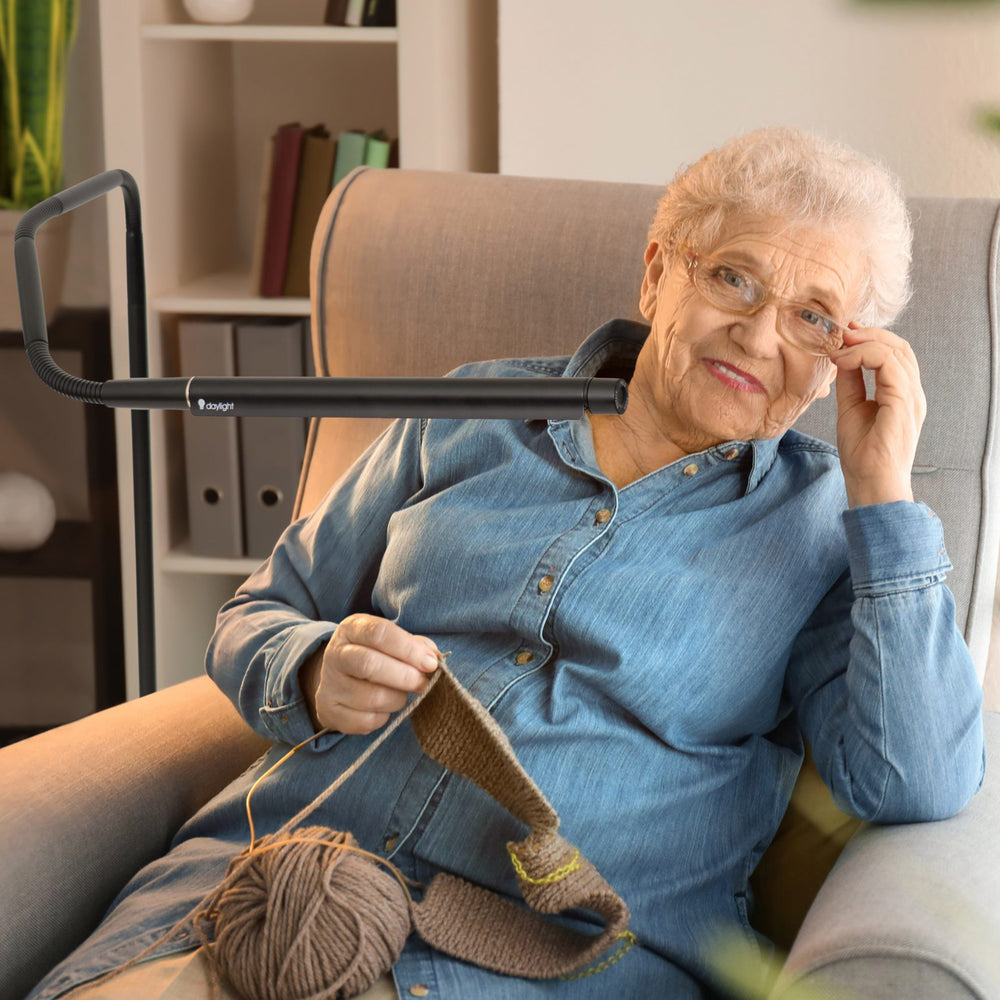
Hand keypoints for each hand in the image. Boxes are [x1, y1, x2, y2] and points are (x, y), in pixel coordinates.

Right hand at [300, 614, 439, 734]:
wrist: (338, 677)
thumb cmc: (375, 654)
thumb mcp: (391, 640)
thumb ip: (415, 645)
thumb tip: (434, 658)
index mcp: (352, 629)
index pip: (379, 633)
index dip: (408, 649)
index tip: (430, 663)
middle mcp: (336, 654)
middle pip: (369, 665)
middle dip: (405, 676)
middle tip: (423, 683)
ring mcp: (330, 684)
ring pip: (371, 697)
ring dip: (397, 699)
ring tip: (402, 694)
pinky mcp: (330, 711)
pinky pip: (365, 721)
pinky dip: (383, 717)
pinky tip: (385, 707)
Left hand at [831, 324, 926, 507]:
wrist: (871, 485)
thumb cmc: (862, 457)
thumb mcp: (851, 409)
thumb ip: (851, 383)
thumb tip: (843, 357)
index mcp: (901, 395)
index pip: (894, 355)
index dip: (869, 339)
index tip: (843, 337)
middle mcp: (911, 393)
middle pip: (899, 347)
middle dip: (869, 334)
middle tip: (842, 333)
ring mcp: (911, 397)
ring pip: (896, 350)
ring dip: (864, 342)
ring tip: (840, 347)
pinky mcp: (904, 401)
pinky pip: (889, 363)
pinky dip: (865, 355)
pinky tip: (844, 361)